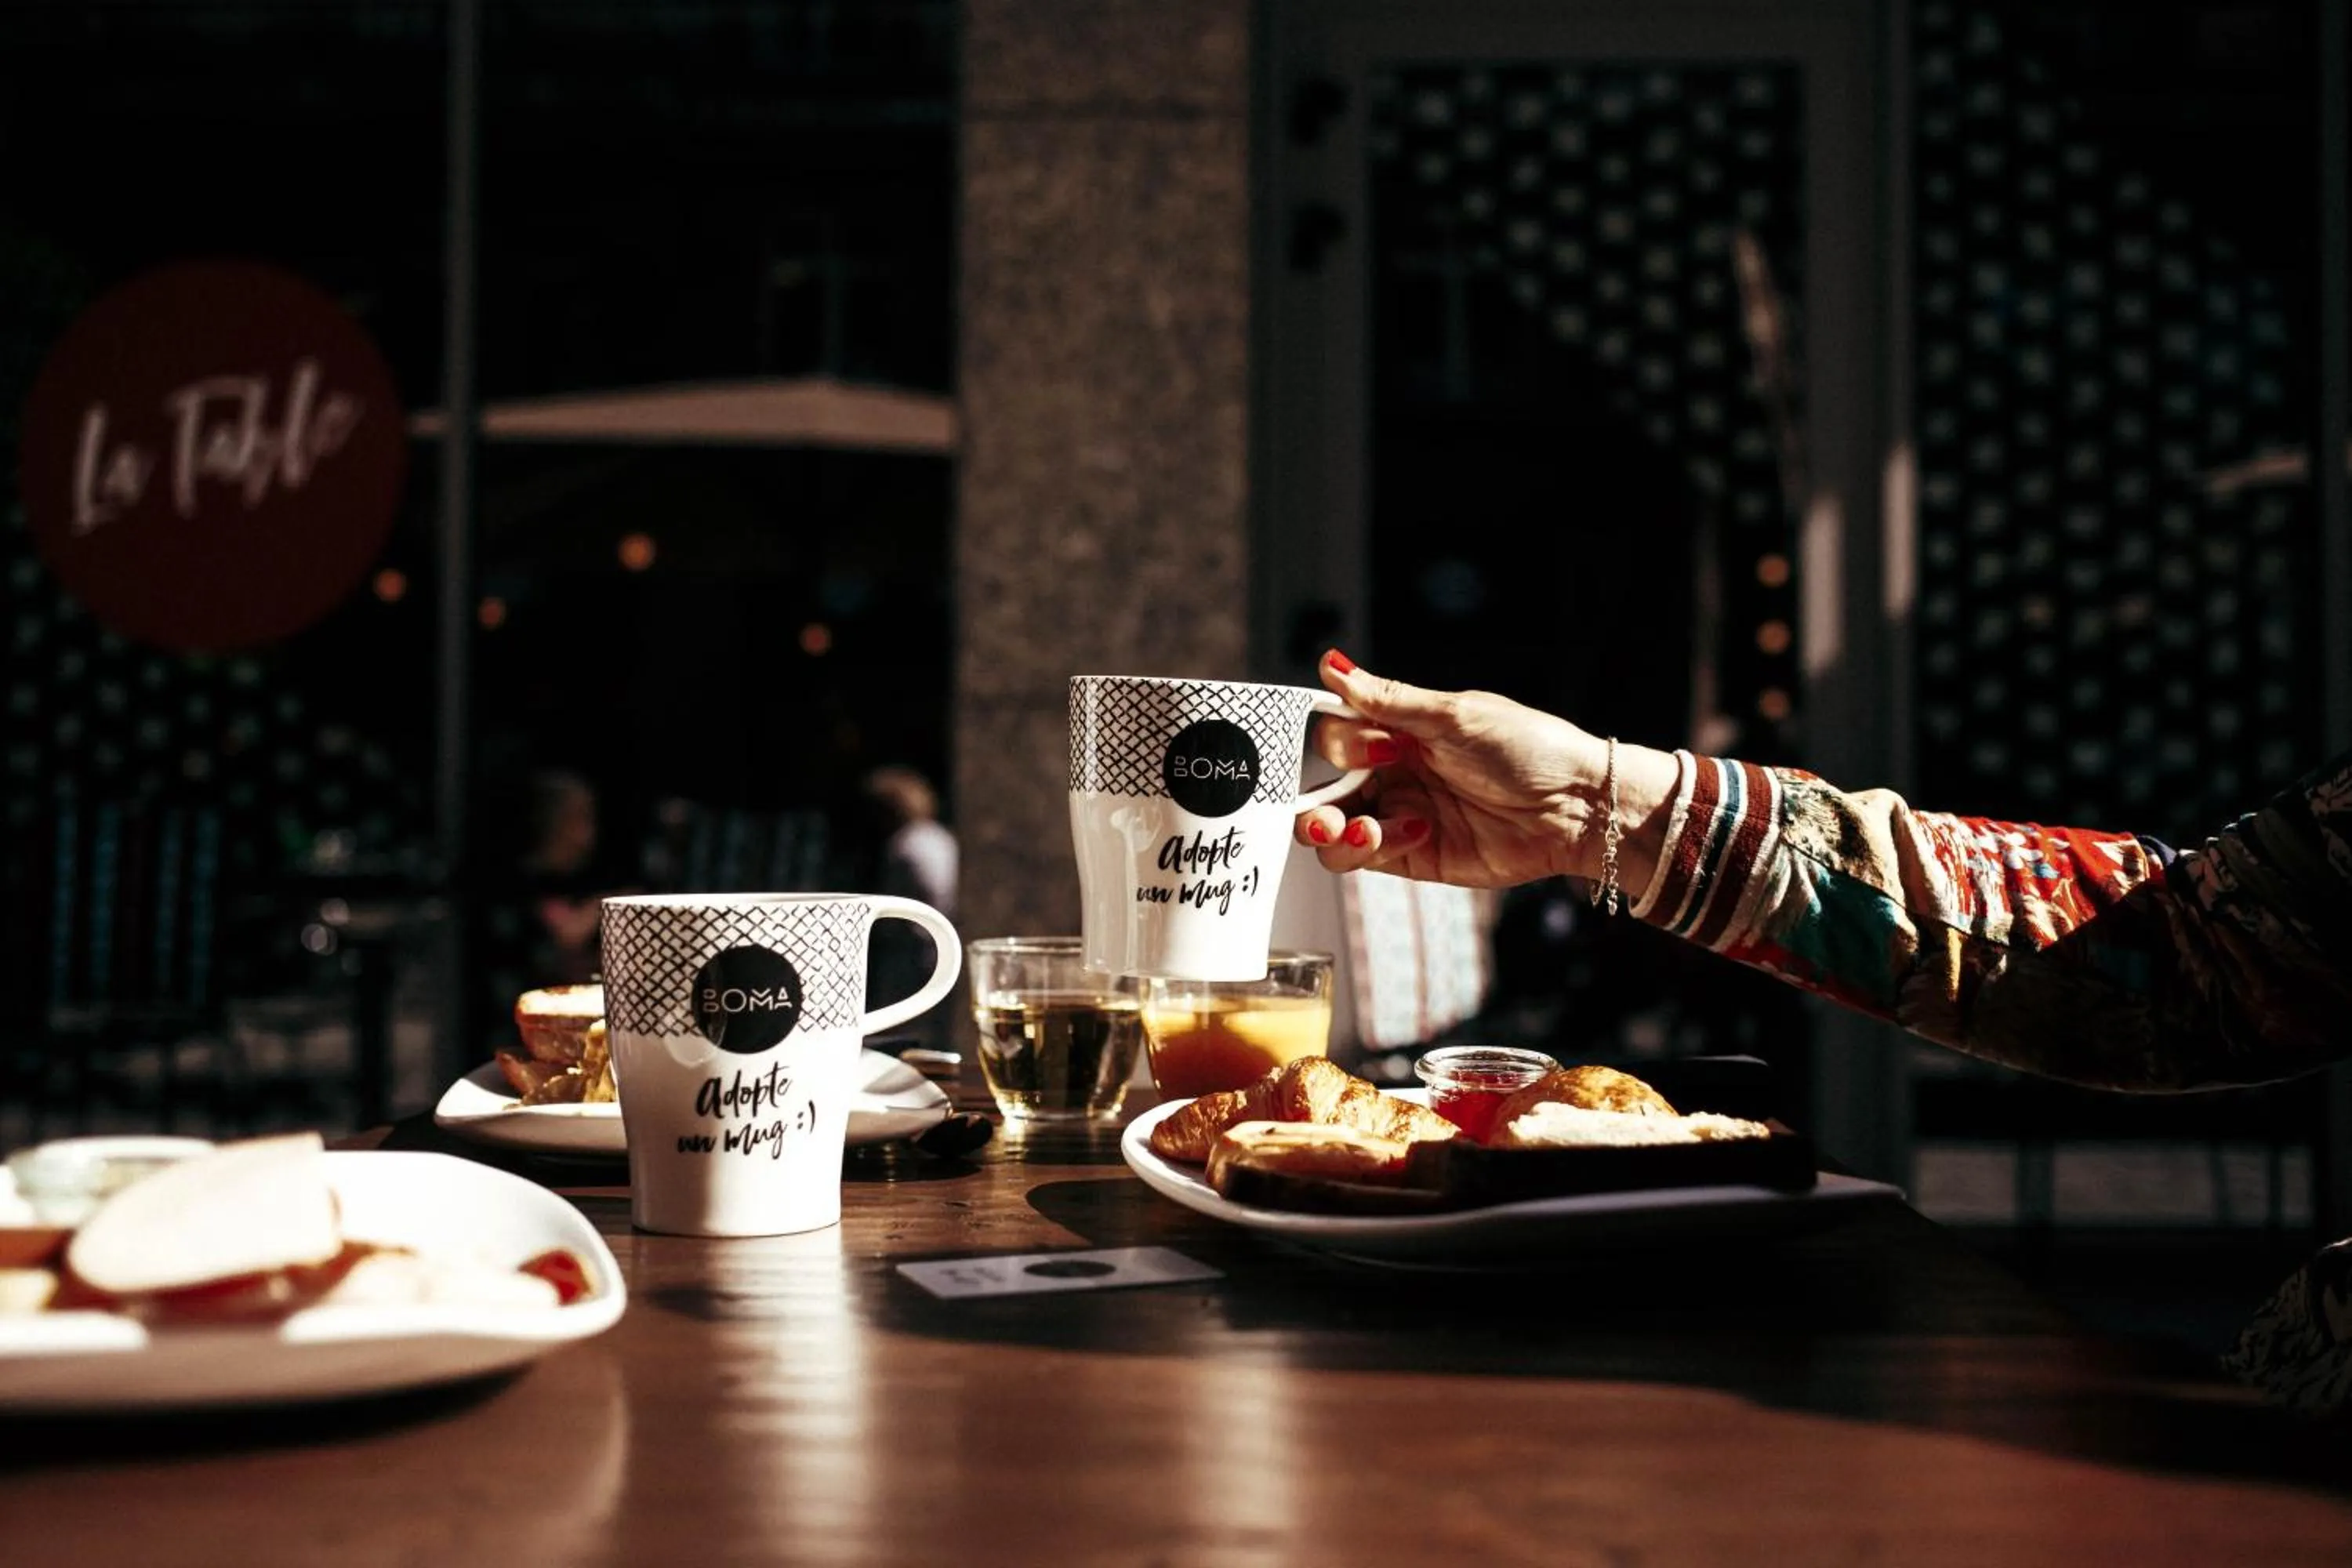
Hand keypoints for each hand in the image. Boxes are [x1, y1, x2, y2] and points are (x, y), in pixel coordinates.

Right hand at [1294, 651, 1677, 894]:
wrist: (1576, 807)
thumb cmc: (1530, 748)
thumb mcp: (1453, 715)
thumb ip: (1386, 700)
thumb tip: (1331, 664)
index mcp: (1400, 730)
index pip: (1337, 733)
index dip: (1334, 741)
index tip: (1346, 746)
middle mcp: (1393, 772)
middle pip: (1323, 787)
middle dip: (1310, 801)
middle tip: (1326, 809)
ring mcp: (1401, 815)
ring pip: (1333, 829)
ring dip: (1332, 831)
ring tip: (1361, 827)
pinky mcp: (1414, 856)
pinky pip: (1368, 856)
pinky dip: (1374, 846)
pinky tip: (1414, 830)